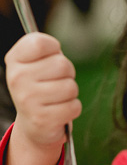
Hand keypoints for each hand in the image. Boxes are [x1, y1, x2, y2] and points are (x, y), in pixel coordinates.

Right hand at [5, 33, 77, 149]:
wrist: (33, 121)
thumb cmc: (41, 85)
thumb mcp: (37, 61)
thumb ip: (46, 47)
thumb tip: (54, 47)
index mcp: (15, 60)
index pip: (39, 43)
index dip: (53, 48)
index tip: (50, 57)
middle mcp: (17, 78)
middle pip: (63, 65)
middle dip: (67, 73)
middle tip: (55, 81)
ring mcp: (27, 99)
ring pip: (70, 87)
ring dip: (70, 92)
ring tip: (56, 96)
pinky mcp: (41, 119)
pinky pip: (74, 106)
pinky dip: (72, 108)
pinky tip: (58, 110)